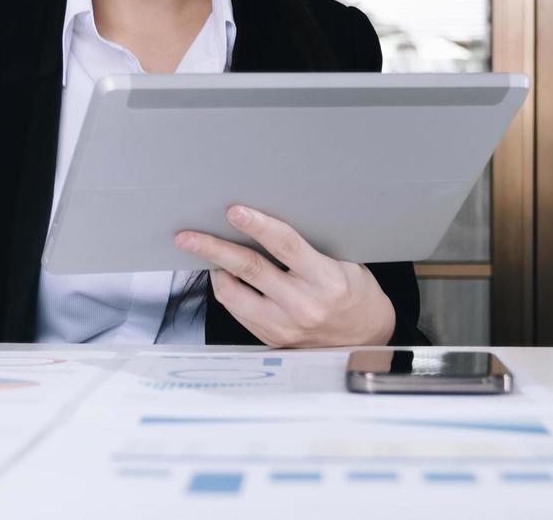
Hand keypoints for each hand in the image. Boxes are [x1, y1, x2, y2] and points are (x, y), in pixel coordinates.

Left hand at [175, 205, 394, 347]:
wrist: (364, 340)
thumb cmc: (354, 295)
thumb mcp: (343, 265)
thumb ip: (307, 250)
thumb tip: (264, 225)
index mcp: (326, 279)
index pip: (285, 245)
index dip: (257, 225)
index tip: (234, 211)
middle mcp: (303, 305)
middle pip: (249, 269)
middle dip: (213, 248)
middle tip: (187, 236)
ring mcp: (285, 326)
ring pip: (234, 294)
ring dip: (214, 271)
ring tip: (205, 254)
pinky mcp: (272, 339)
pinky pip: (237, 311)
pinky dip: (227, 290)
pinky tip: (224, 277)